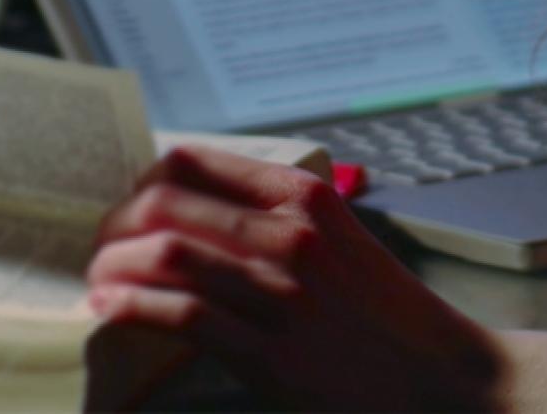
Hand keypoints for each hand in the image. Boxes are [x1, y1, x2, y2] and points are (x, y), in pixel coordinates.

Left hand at [86, 145, 504, 410]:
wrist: (450, 382)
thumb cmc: (388, 319)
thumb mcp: (339, 243)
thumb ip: (275, 222)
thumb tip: (197, 218)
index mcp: (303, 196)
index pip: (191, 163)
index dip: (140, 184)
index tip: (124, 210)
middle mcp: (290, 234)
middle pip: (164, 203)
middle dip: (114, 225)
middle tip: (98, 250)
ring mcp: (282, 293)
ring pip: (166, 253)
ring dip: (113, 265)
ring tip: (96, 281)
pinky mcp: (274, 354)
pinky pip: (183, 314)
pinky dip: (133, 307)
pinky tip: (110, 310)